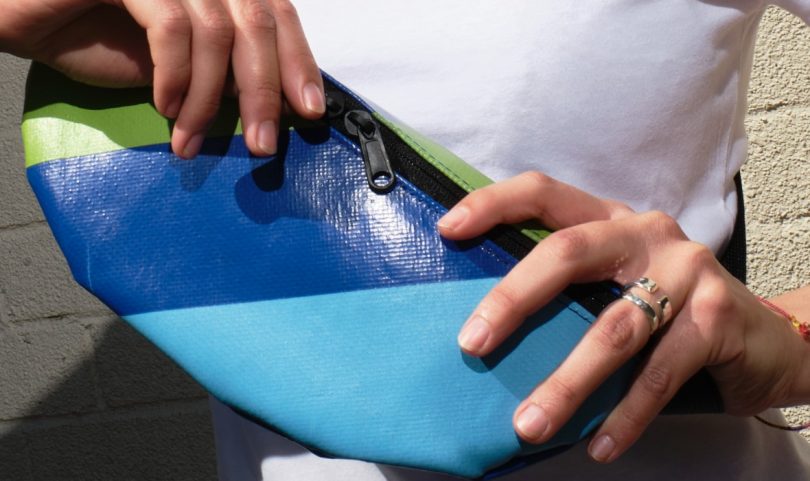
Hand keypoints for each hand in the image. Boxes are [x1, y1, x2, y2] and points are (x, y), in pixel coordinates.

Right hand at [0, 0, 323, 157]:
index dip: (298, 62)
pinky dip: (174, 75)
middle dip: (265, 92)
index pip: (276, 14)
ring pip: (217, 31)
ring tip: (192, 139)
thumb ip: (223, 70)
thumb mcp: (179, 63)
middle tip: (263, 145)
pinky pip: (170, 27)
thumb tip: (273, 103)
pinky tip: (163, 106)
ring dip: (209, 98)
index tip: (310, 110)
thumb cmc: (100, 36)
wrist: (28, 17)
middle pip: (256, 23)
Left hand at [437, 172, 808, 462]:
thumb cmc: (667, 310)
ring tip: (529, 423)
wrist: (762, 338)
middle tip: (472, 343)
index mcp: (609, 218)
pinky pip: (659, 373)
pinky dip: (625, 414)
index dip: (494, 204)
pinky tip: (599, 445)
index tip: (448, 230)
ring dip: (567, 382)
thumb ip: (567, 290)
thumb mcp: (615, 283)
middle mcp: (645, 233)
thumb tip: (484, 329)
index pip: (544, 194)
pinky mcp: (716, 317)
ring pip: (613, 327)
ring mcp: (685, 270)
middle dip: (514, 298)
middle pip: (568, 252)